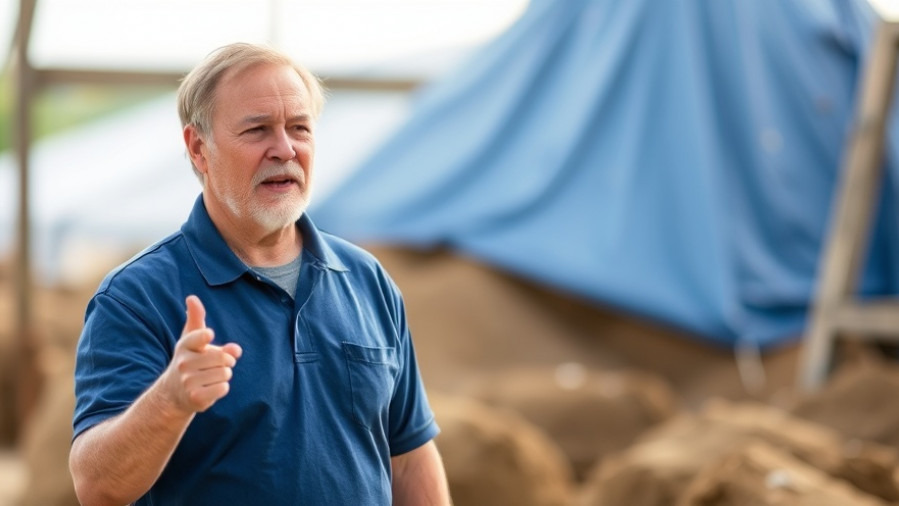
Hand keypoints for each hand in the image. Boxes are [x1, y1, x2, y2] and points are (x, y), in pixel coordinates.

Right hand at [159, 295, 242, 414]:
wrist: (174, 393)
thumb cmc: (190, 360)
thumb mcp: (192, 338)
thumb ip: (199, 320)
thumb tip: (203, 310)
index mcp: (185, 345)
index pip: (197, 337)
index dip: (205, 336)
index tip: (209, 334)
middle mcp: (183, 362)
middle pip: (223, 358)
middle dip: (227, 361)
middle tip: (215, 365)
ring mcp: (188, 381)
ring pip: (225, 373)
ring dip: (224, 375)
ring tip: (210, 377)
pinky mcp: (195, 397)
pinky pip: (224, 388)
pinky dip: (222, 388)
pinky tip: (210, 388)